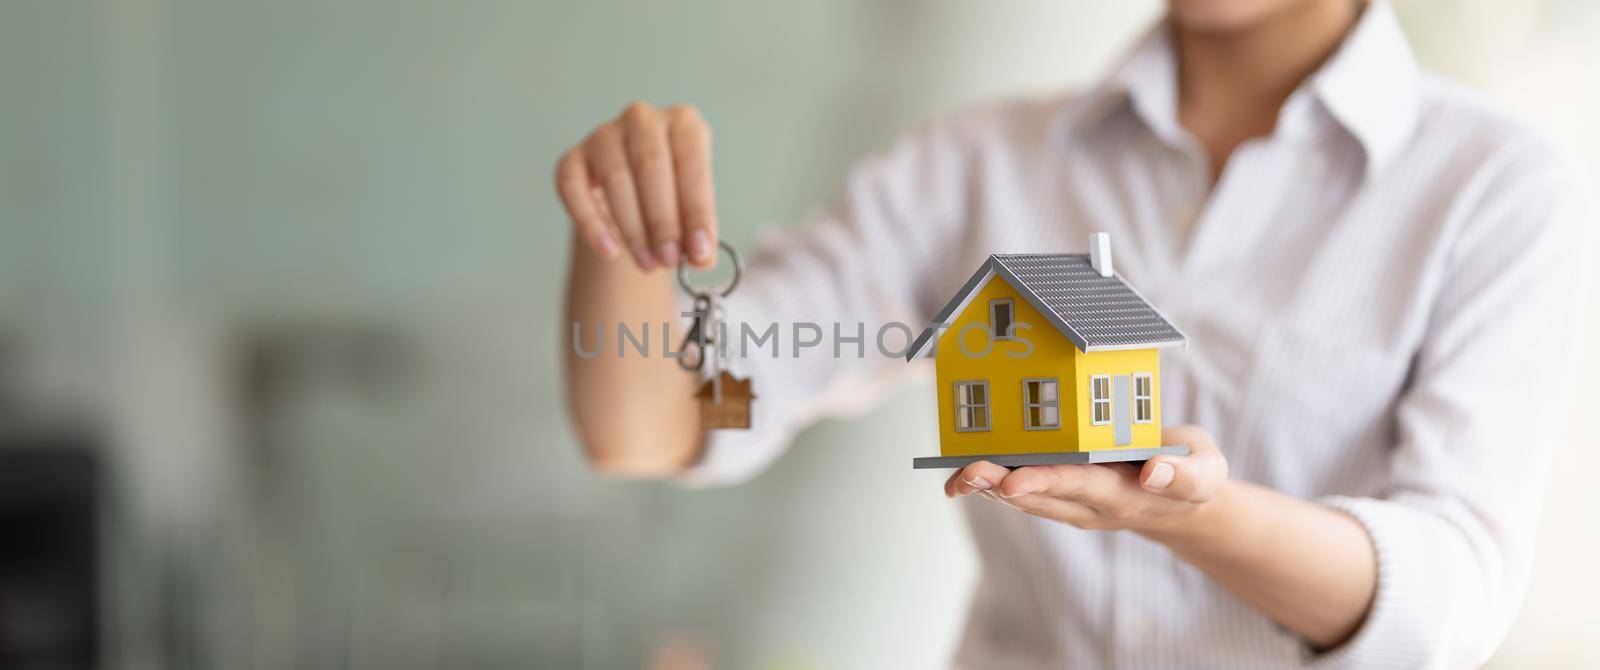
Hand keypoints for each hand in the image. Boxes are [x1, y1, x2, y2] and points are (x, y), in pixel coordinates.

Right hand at [554, 102, 717, 270]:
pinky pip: (574, 188)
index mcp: (683, 123)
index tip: (700, 253)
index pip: (692, 164)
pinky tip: (609, 251)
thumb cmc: (672, 194)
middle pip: (651, 166)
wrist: (633, 191)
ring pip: (615, 179)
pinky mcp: (572, 158)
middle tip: (670, 260)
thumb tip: (702, 259)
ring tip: (648, 263)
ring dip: (633, 228)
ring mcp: (604, 135)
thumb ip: (699, 232)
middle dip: (663, 221)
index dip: (697, 212)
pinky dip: (591, 223)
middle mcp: (643, 119)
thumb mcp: (692, 208)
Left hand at [943, 425, 1228, 534]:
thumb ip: (1184, 474)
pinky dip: (995, 480)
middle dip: (1001, 485)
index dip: (1044, 482)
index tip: (1012, 481)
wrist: (1186, 503)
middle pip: (1041, 497)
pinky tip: (965, 470)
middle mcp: (1092, 504)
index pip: (1079, 487)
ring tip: (955, 475)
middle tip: (966, 474)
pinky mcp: (1065, 494)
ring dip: (989, 486)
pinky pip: (1025, 489)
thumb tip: (1154, 470)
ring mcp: (1075, 502)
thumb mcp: (1206, 472)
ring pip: (1027, 498)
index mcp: (1124, 494)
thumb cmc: (1196, 477)